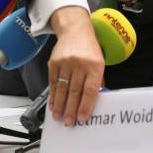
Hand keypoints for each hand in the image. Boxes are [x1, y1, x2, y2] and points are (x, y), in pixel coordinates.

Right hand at [48, 6, 104, 125]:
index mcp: (95, 64)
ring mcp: (65, 63)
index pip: (90, 89)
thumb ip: (96, 80)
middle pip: (74, 91)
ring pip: (62, 89)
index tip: (82, 118)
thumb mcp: (99, 61)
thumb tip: (91, 102)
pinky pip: (53, 83)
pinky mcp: (54, 63)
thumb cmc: (89, 48)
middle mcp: (80, 63)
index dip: (86, 105)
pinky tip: (53, 104)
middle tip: (69, 122)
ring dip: (60, 106)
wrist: (75, 30)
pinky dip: (53, 96)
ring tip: (60, 117)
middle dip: (71, 110)